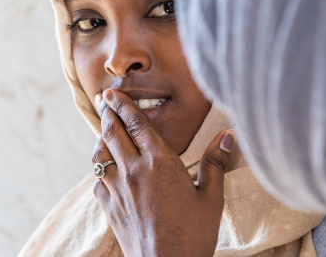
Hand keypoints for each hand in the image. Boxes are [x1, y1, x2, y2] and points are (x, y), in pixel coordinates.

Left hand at [92, 88, 234, 256]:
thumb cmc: (193, 234)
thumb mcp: (211, 197)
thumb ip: (215, 164)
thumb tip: (228, 136)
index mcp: (160, 163)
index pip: (136, 124)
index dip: (123, 105)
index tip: (112, 93)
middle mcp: (134, 172)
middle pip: (112, 133)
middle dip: (108, 113)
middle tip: (104, 100)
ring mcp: (118, 191)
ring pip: (100, 154)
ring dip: (101, 138)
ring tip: (104, 129)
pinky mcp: (110, 209)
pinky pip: (98, 180)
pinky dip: (100, 168)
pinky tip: (106, 169)